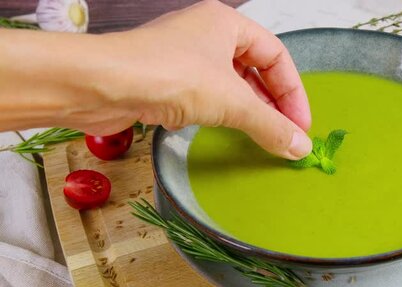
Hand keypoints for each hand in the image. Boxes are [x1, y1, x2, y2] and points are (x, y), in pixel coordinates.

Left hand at [105, 0, 312, 158]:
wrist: (100, 85)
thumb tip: (300, 147)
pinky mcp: (165, 81)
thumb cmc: (166, 75)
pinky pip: (205, 96)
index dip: (293, 91)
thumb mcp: (231, 102)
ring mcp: (184, 58)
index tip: (301, 124)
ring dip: (247, 110)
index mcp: (226, 23)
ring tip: (261, 136)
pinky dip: (219, 114)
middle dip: (272, 103)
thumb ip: (270, 125)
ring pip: (229, 85)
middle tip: (286, 134)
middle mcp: (206, 35)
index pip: (276, 55)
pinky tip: (223, 130)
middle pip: (254, 69)